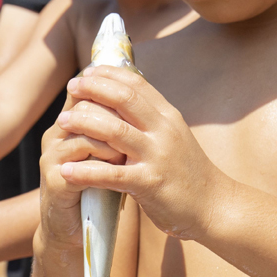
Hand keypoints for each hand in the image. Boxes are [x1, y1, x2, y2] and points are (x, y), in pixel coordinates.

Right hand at [37, 90, 124, 249]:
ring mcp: (53, 158)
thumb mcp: (109, 152)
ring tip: (130, 150)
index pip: (88, 92)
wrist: (75, 228)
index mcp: (69, 123)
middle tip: (139, 124)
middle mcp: (56, 135)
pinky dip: (103, 165)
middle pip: (85, 106)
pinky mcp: (54, 182)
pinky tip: (119, 168)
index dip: (113, 90)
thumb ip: (117, 128)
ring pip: (83, 132)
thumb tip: (144, 101)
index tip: (140, 101)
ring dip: (112, 140)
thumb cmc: (99, 187)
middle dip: (116, 113)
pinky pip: (79, 165)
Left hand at [54, 65, 227, 241]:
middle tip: (71, 87)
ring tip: (61, 121)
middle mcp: (164, 131)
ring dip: (84, 123)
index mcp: (168, 117)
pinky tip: (66, 172)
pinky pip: (112, 175)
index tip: (88, 70)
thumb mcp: (174, 137)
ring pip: (115, 131)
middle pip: (124, 100)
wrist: (215, 206)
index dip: (110, 74)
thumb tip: (125, 99)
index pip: (137, 85)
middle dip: (94, 89)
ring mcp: (158, 156)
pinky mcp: (150, 184)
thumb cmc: (189, 173)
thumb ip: (152, 120)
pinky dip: (86, 172)